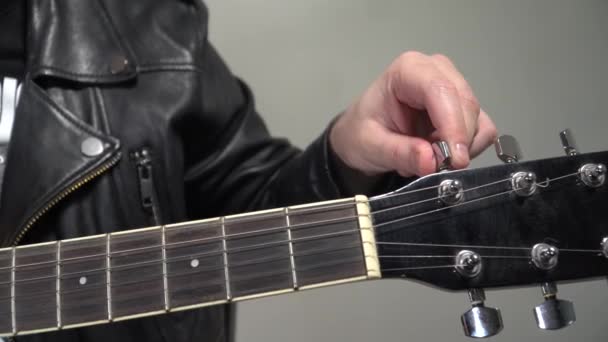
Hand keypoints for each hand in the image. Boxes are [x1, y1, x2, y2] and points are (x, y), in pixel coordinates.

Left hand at [330, 51, 496, 176]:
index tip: (454, 158)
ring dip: (460, 147)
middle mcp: (435, 71)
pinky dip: (467, 149)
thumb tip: (431, 161)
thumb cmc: (362, 131)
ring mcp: (453, 87)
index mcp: (408, 70)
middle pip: (465, 105)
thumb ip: (400, 153)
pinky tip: (440, 152)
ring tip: (427, 156)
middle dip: (456, 141)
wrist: (361, 135)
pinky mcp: (463, 107)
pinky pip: (482, 131)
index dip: (453, 125)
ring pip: (478, 120)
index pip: (441, 91)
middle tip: (433, 165)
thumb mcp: (371, 145)